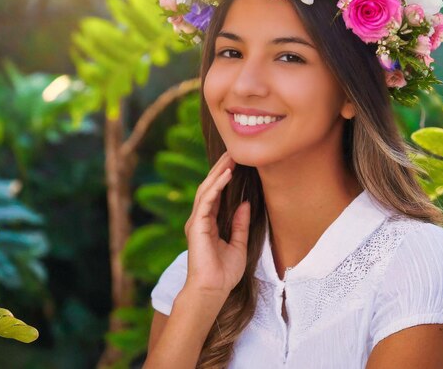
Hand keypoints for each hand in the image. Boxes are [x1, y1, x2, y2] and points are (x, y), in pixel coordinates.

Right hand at [183, 151, 250, 296]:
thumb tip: (245, 204)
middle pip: (210, 187)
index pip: (216, 195)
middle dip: (221, 169)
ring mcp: (197, 221)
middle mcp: (200, 219)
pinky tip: (227, 174)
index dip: (224, 178)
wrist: (212, 290)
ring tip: (231, 157)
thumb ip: (239, 224)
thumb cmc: (223, 273)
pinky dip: (217, 186)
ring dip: (219, 172)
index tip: (236, 163)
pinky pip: (207, 200)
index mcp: (209, 223)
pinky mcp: (197, 225)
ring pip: (206, 189)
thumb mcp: (238, 245)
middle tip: (233, 152)